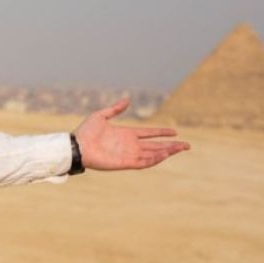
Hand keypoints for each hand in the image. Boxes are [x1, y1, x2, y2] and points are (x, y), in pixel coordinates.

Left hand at [73, 98, 189, 170]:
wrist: (76, 146)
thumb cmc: (85, 132)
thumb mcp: (101, 116)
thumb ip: (115, 109)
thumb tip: (127, 100)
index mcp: (126, 134)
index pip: (149, 134)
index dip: (162, 132)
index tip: (175, 131)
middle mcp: (130, 145)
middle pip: (155, 145)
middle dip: (171, 145)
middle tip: (187, 145)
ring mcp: (129, 154)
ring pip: (153, 154)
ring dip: (167, 152)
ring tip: (181, 148)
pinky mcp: (125, 162)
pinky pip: (144, 162)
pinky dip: (155, 158)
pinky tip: (166, 154)